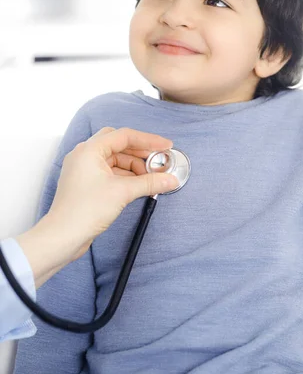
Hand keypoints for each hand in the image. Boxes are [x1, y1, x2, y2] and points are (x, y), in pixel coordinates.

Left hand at [49, 126, 178, 258]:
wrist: (63, 237)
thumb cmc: (83, 211)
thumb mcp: (123, 192)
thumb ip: (149, 183)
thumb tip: (169, 179)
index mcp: (89, 150)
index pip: (124, 136)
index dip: (148, 140)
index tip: (165, 146)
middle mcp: (84, 156)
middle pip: (119, 145)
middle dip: (140, 152)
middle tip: (158, 160)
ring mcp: (84, 170)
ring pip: (115, 159)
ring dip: (134, 166)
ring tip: (151, 177)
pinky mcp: (86, 184)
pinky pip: (110, 172)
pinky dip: (126, 176)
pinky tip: (139, 185)